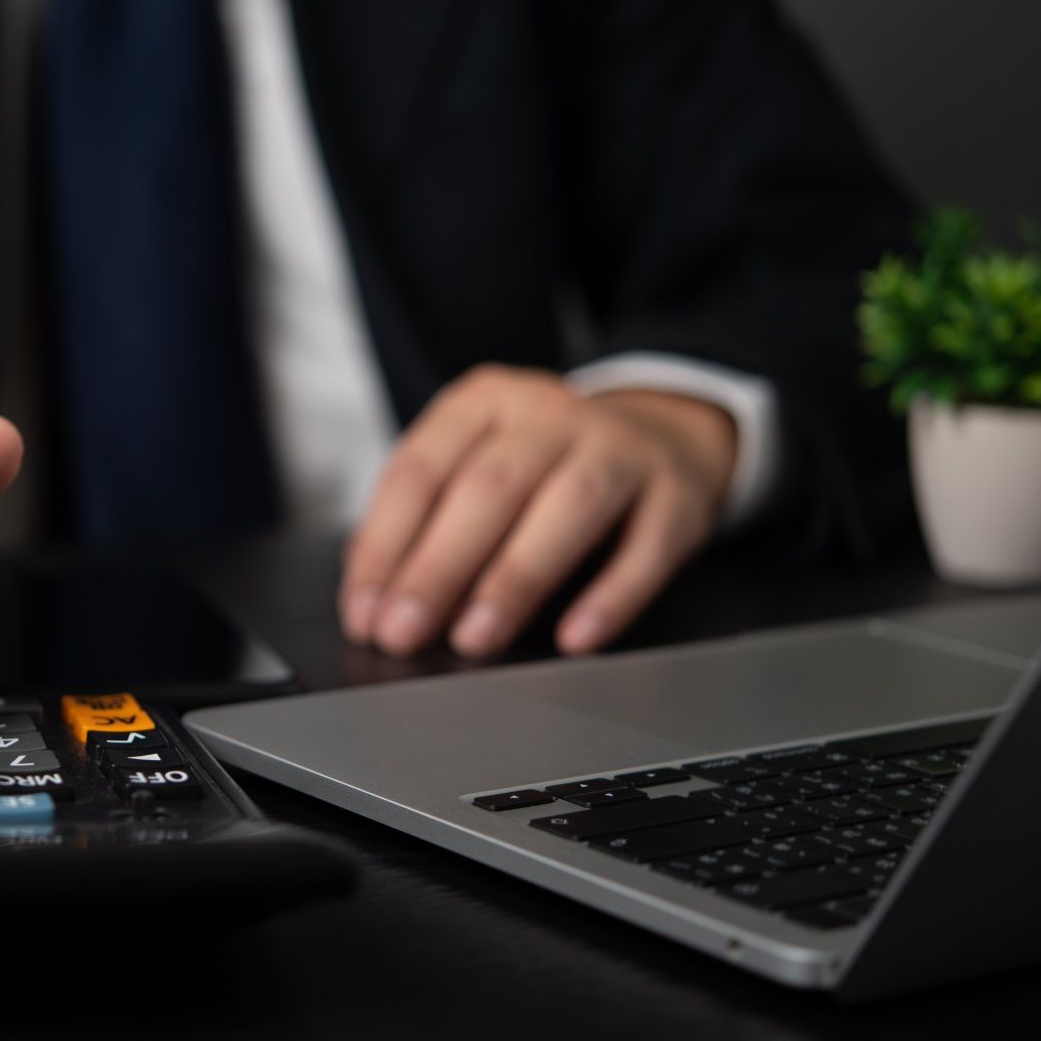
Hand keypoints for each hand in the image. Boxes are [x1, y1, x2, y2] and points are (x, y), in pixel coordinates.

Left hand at [340, 365, 734, 657]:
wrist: (663, 430)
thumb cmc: (546, 463)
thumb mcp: (479, 460)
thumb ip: (426, 516)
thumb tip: (370, 589)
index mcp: (485, 401)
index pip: (421, 469)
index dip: (385, 544)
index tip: (364, 610)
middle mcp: (551, 414)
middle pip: (488, 488)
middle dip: (437, 568)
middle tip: (402, 632)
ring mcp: (621, 448)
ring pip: (568, 506)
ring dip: (514, 579)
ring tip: (474, 639)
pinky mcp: (676, 494)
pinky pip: (646, 548)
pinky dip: (610, 597)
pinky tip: (575, 637)